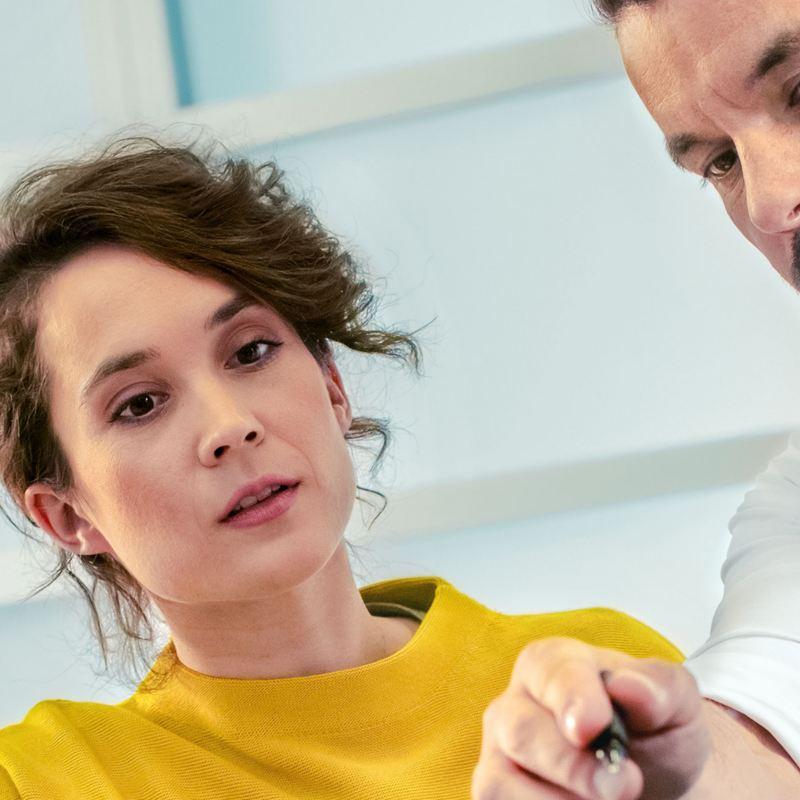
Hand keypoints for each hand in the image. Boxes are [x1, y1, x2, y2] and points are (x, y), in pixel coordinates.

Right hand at [471, 637, 709, 799]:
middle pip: (520, 731)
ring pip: (500, 782)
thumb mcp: (677, 704)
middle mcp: (513, 705)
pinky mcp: (497, 796)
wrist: (656, 782)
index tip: (595, 726)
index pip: (550, 672)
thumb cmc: (655, 731)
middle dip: (572, 766)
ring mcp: (499, 755)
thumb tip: (630, 687)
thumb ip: (660, 688)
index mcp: (550, 663)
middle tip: (627, 786)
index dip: (571, 697)